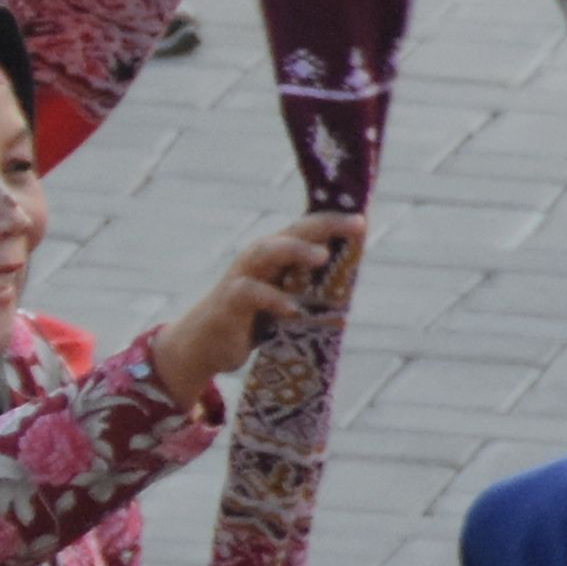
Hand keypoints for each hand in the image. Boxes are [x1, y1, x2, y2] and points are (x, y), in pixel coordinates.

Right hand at [146, 215, 357, 406]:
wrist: (204, 344)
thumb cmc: (252, 320)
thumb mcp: (286, 299)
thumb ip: (311, 286)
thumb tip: (350, 278)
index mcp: (276, 254)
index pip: (307, 230)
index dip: (334, 223)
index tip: (363, 221)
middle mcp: (259, 258)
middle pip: (292, 232)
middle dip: (324, 225)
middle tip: (355, 225)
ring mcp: (241, 277)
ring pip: (267, 252)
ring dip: (296, 250)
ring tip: (323, 256)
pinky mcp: (228, 302)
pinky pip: (250, 293)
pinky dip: (273, 299)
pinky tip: (294, 310)